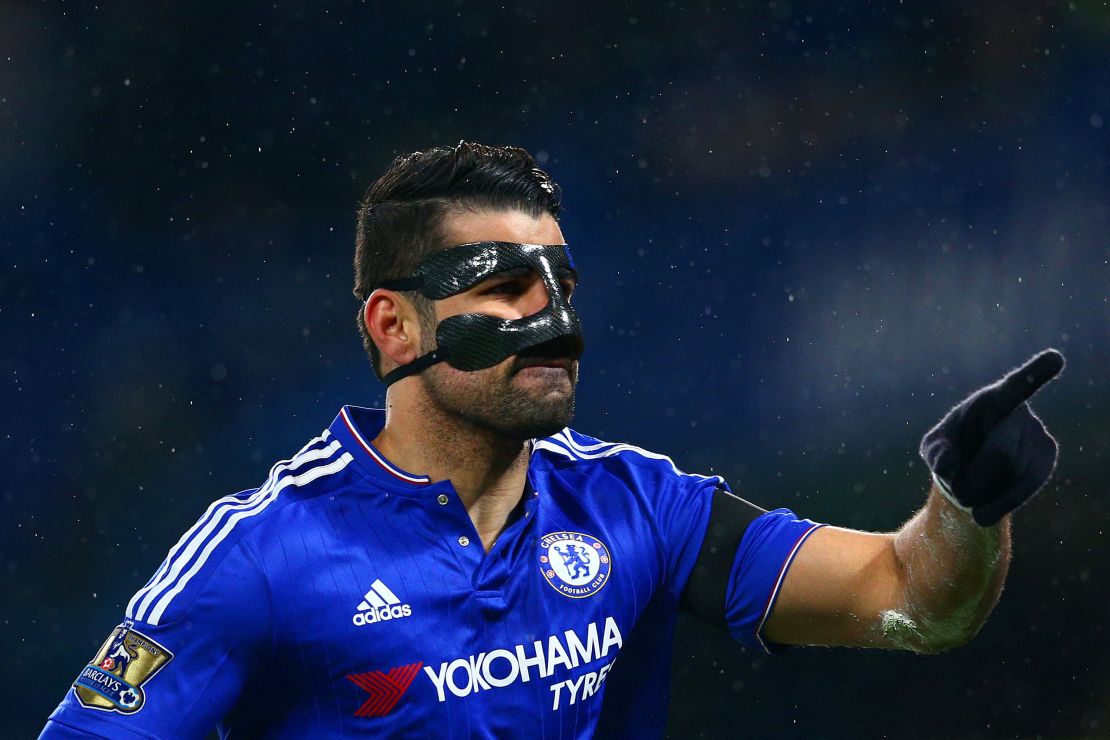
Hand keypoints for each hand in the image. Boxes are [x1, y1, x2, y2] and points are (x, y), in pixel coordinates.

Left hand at [919, 349, 1063, 526]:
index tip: (1055, 358)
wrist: (971, 472)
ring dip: (984, 491)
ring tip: (968, 493)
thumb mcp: (934, 448)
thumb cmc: (951, 449)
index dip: (1034, 374)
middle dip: (974, 477)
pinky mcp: (1046, 461)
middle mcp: (1021, 413)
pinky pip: (1026, 488)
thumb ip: (936, 452)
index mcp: (991, 400)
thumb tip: (948, 464)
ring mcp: (1039, 436)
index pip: (1014, 386)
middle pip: (1000, 453)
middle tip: (956, 489)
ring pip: (1013, 473)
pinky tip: (982, 515)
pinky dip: (1000, 504)